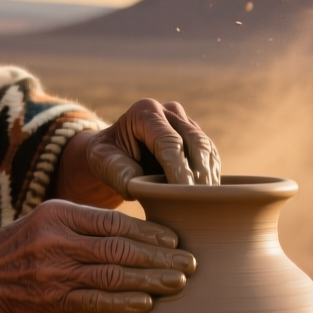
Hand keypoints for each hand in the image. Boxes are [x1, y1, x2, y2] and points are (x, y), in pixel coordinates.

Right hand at [0, 200, 194, 312]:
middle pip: (119, 248)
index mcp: (60, 214)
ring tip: (179, 282)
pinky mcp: (54, 300)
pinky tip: (148, 304)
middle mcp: (57, 241)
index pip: (113, 221)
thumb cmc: (26, 245)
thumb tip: (141, 231)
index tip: (176, 238)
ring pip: (112, 275)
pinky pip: (95, 302)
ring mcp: (55, 272)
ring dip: (150, 280)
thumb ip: (89, 224)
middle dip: (159, 256)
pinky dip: (124, 304)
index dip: (148, 230)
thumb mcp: (50, 220)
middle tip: (190, 262)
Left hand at [87, 99, 220, 197]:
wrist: (115, 154)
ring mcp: (185, 122)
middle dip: (199, 173)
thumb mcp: (102, 162)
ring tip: (206, 201)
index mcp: (145, 111)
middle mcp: (169, 111)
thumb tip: (142, 186)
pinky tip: (208, 195)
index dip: (178, 168)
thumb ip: (119, 172)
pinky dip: (210, 175)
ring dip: (208, 175)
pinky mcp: (196, 137)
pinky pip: (210, 156)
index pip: (168, 141)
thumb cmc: (108, 158)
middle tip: (199, 201)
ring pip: (206, 148)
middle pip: (194, 142)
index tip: (182, 193)